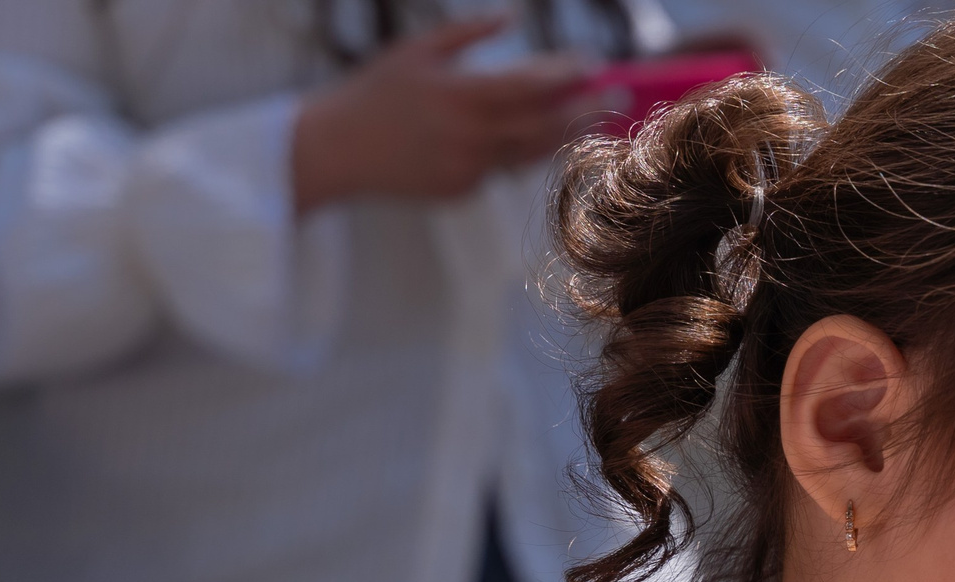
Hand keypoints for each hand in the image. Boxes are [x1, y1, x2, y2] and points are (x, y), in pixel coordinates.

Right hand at [291, 15, 597, 214]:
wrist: (336, 150)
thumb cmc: (375, 91)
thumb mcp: (419, 49)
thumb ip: (470, 32)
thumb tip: (513, 15)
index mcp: (461, 94)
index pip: (533, 84)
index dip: (569, 74)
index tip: (595, 64)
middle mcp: (471, 136)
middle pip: (547, 125)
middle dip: (587, 110)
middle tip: (619, 98)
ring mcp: (469, 168)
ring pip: (532, 153)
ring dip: (566, 136)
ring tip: (590, 119)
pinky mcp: (462, 190)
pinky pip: (501, 169)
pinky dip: (517, 151)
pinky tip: (527, 138)